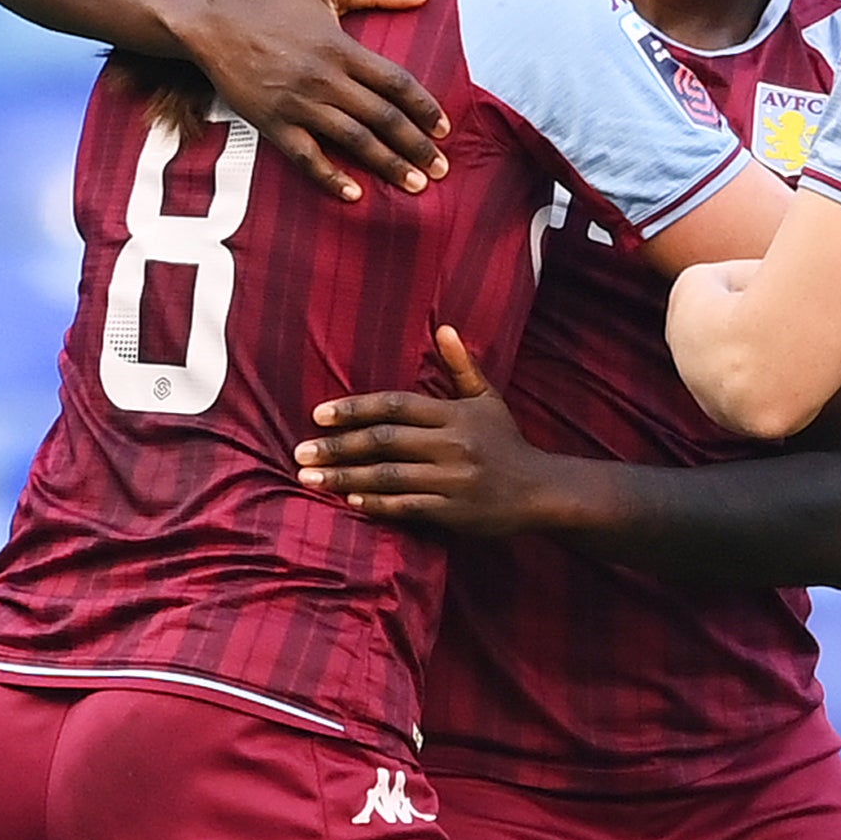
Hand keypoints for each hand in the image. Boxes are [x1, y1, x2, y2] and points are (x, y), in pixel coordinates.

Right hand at [181, 0, 450, 201]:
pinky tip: (355, 194)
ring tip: (414, 186)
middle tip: (441, 169)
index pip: (395, 82)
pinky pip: (307, 157)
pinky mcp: (273, 124)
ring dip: (386, 164)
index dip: (424, 107)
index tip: (446, 129)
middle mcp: (324, 78)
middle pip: (381, 117)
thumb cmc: (274, 7)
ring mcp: (298, 104)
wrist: (215, 26)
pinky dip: (330, 177)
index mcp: (341, 48)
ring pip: (353, 140)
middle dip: (415, 145)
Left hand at [294, 328, 554, 534]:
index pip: (396, 406)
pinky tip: (349, 500)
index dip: (356, 408)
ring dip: (346, 477)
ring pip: (389, 476)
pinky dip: (376, 503)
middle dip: (338, 446)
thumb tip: (444, 327)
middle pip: (385, 441)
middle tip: (300, 451)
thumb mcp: (487, 399)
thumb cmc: (507, 443)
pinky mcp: (453, 512)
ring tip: (309, 478)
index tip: (319, 415)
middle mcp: (452, 445)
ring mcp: (452, 480)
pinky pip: (406, 506)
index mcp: (455, 415)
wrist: (540, 491)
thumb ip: (461, 365)